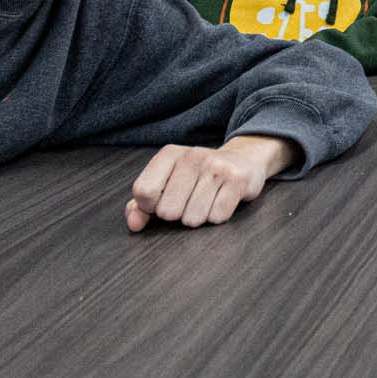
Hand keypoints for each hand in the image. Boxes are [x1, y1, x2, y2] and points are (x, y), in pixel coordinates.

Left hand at [124, 134, 292, 230]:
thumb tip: (133, 223)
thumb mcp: (168, 182)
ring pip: (193, 218)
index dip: (151, 206)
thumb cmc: (198, 177)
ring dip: (198, 218)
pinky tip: (220, 202)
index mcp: (170, 154)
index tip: (162, 201)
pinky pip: (217, 217)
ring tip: (206, 202)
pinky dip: (217, 216)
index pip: (144, 192)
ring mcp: (216, 167)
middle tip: (189, 202)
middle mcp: (192, 156)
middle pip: (167, 210)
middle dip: (177, 215)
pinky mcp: (237, 180)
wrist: (242, 161)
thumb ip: (143, 204)